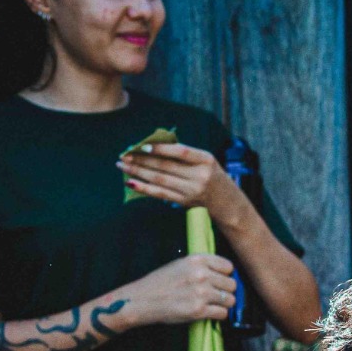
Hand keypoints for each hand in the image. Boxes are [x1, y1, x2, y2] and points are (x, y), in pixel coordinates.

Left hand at [118, 142, 249, 223]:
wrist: (229, 204)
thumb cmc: (213, 176)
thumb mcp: (205, 161)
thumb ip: (184, 154)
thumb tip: (150, 146)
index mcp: (206, 159)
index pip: (180, 152)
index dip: (160, 149)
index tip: (142, 146)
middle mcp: (200, 176)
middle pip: (166, 166)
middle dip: (141, 160)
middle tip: (124, 154)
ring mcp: (192, 190)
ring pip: (160, 179)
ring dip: (138, 172)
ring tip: (122, 166)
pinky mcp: (185, 202)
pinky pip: (160, 193)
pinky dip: (144, 188)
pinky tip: (130, 182)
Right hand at [122, 254, 236, 325]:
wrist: (142, 300)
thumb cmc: (161, 282)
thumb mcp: (180, 264)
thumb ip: (202, 266)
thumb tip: (227, 274)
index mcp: (197, 260)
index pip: (229, 267)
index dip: (225, 275)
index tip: (219, 280)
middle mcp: (201, 275)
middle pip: (232, 284)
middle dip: (226, 291)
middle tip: (215, 295)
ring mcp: (201, 293)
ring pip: (230, 300)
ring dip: (224, 304)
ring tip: (212, 304)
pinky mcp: (199, 310)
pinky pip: (223, 313)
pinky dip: (218, 314)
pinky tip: (209, 312)